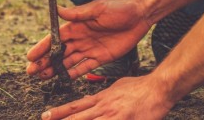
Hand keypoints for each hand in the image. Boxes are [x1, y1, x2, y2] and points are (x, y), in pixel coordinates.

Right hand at [26, 0, 150, 79]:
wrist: (140, 15)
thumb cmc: (120, 7)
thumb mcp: (98, 8)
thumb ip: (78, 13)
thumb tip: (58, 10)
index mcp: (77, 25)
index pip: (56, 37)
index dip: (43, 47)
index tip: (31, 56)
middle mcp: (81, 37)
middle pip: (59, 52)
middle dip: (45, 61)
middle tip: (32, 71)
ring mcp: (90, 48)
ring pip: (69, 61)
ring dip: (55, 68)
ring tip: (42, 77)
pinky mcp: (101, 57)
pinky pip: (85, 67)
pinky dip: (73, 73)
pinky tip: (62, 79)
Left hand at [40, 75, 173, 119]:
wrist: (158, 87)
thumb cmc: (141, 88)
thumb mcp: (118, 86)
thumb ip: (106, 95)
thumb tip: (97, 98)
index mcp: (101, 98)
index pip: (75, 106)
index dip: (59, 112)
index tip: (45, 115)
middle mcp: (103, 107)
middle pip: (76, 118)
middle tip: (44, 119)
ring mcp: (111, 115)